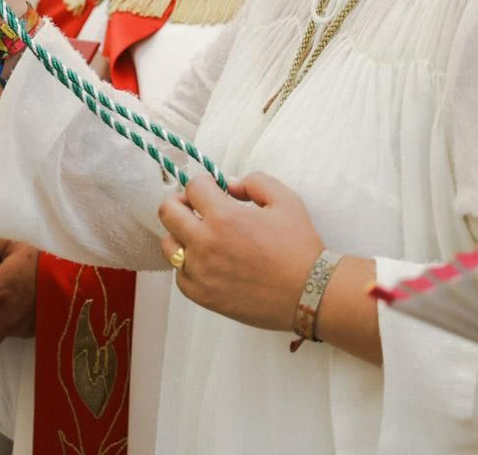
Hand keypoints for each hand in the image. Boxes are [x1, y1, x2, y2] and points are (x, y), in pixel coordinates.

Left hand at [157, 172, 322, 331]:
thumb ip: (254, 182)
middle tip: (197, 207)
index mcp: (224, 216)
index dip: (204, 183)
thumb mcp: (285, 200)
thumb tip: (228, 185)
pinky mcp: (203, 296)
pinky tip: (207, 263)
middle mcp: (205, 243)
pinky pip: (179, 276)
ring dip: (181, 235)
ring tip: (202, 236)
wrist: (310, 293)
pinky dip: (188, 266)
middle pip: (167, 211)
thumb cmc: (300, 246)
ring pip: (169, 245)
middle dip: (181, 202)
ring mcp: (201, 272)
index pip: (193, 186)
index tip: (214, 189)